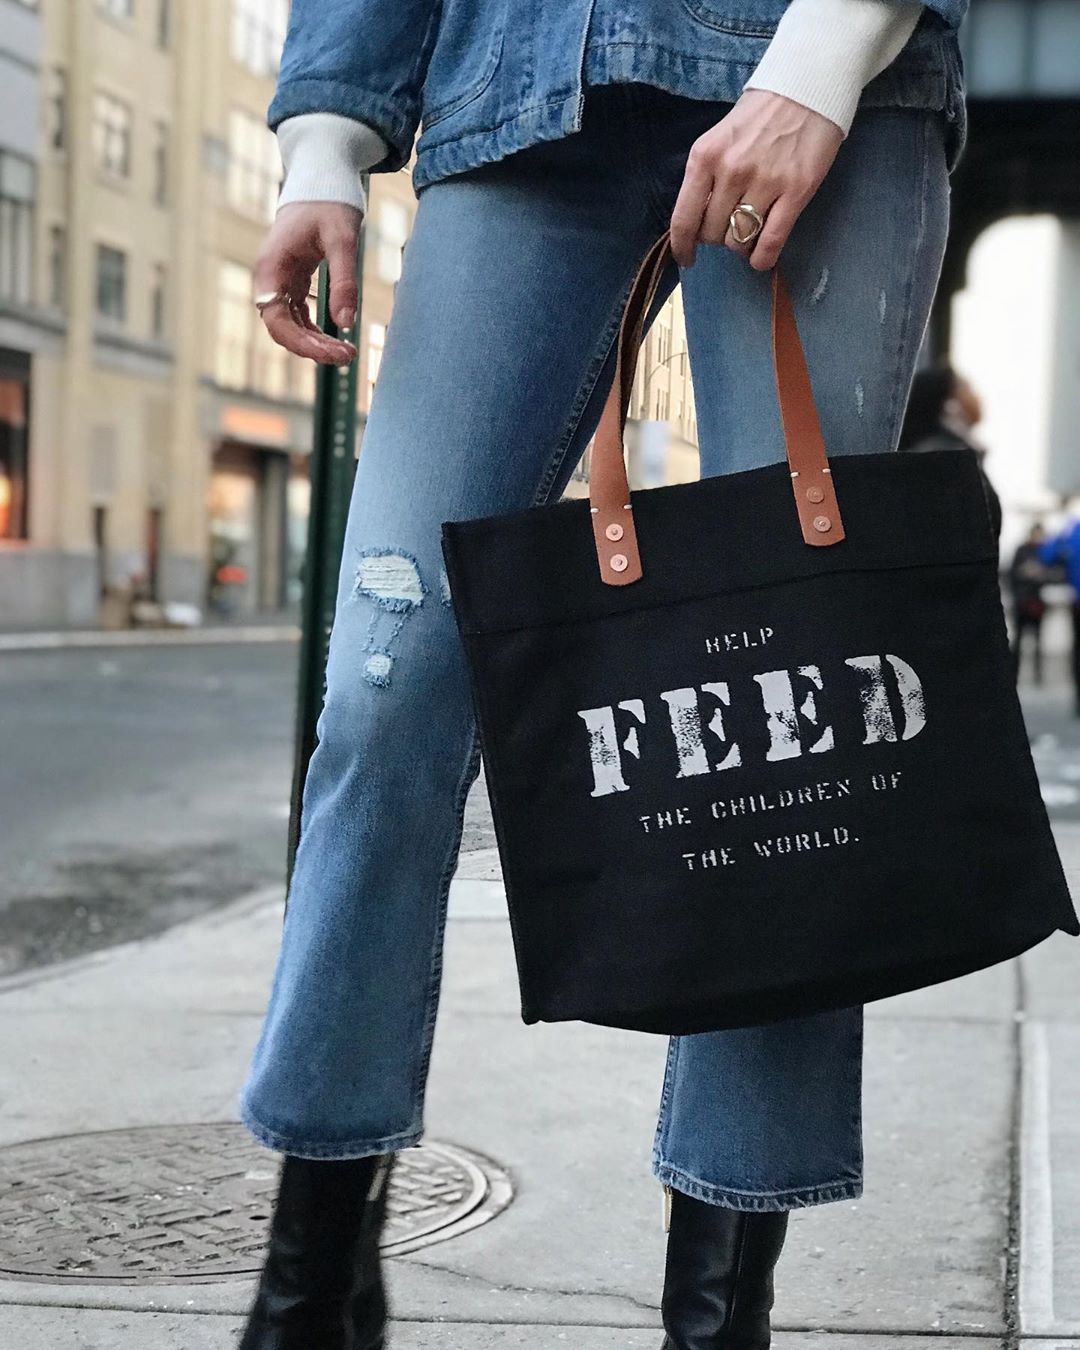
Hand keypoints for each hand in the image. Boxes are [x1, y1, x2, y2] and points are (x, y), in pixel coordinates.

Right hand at [252, 202, 361, 363]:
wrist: (322, 177)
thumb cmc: (330, 202)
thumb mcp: (343, 239)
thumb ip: (344, 280)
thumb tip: (346, 323)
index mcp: (272, 266)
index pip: (275, 319)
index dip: (301, 343)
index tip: (333, 352)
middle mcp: (270, 277)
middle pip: (281, 328)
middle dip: (312, 348)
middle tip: (348, 356)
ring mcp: (280, 280)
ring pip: (290, 325)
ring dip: (315, 343)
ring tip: (347, 352)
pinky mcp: (292, 281)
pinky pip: (298, 316)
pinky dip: (315, 331)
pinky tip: (336, 340)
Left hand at [670, 90, 842, 271]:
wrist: (807, 87)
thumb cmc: (759, 116)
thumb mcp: (719, 140)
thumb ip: (706, 177)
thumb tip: (698, 222)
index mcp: (706, 157)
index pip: (684, 218)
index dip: (682, 246)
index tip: (686, 258)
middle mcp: (731, 171)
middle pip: (713, 233)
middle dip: (718, 238)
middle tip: (730, 227)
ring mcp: (765, 182)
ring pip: (739, 240)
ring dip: (741, 245)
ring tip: (749, 232)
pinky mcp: (795, 191)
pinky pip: (770, 241)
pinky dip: (762, 258)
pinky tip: (761, 258)